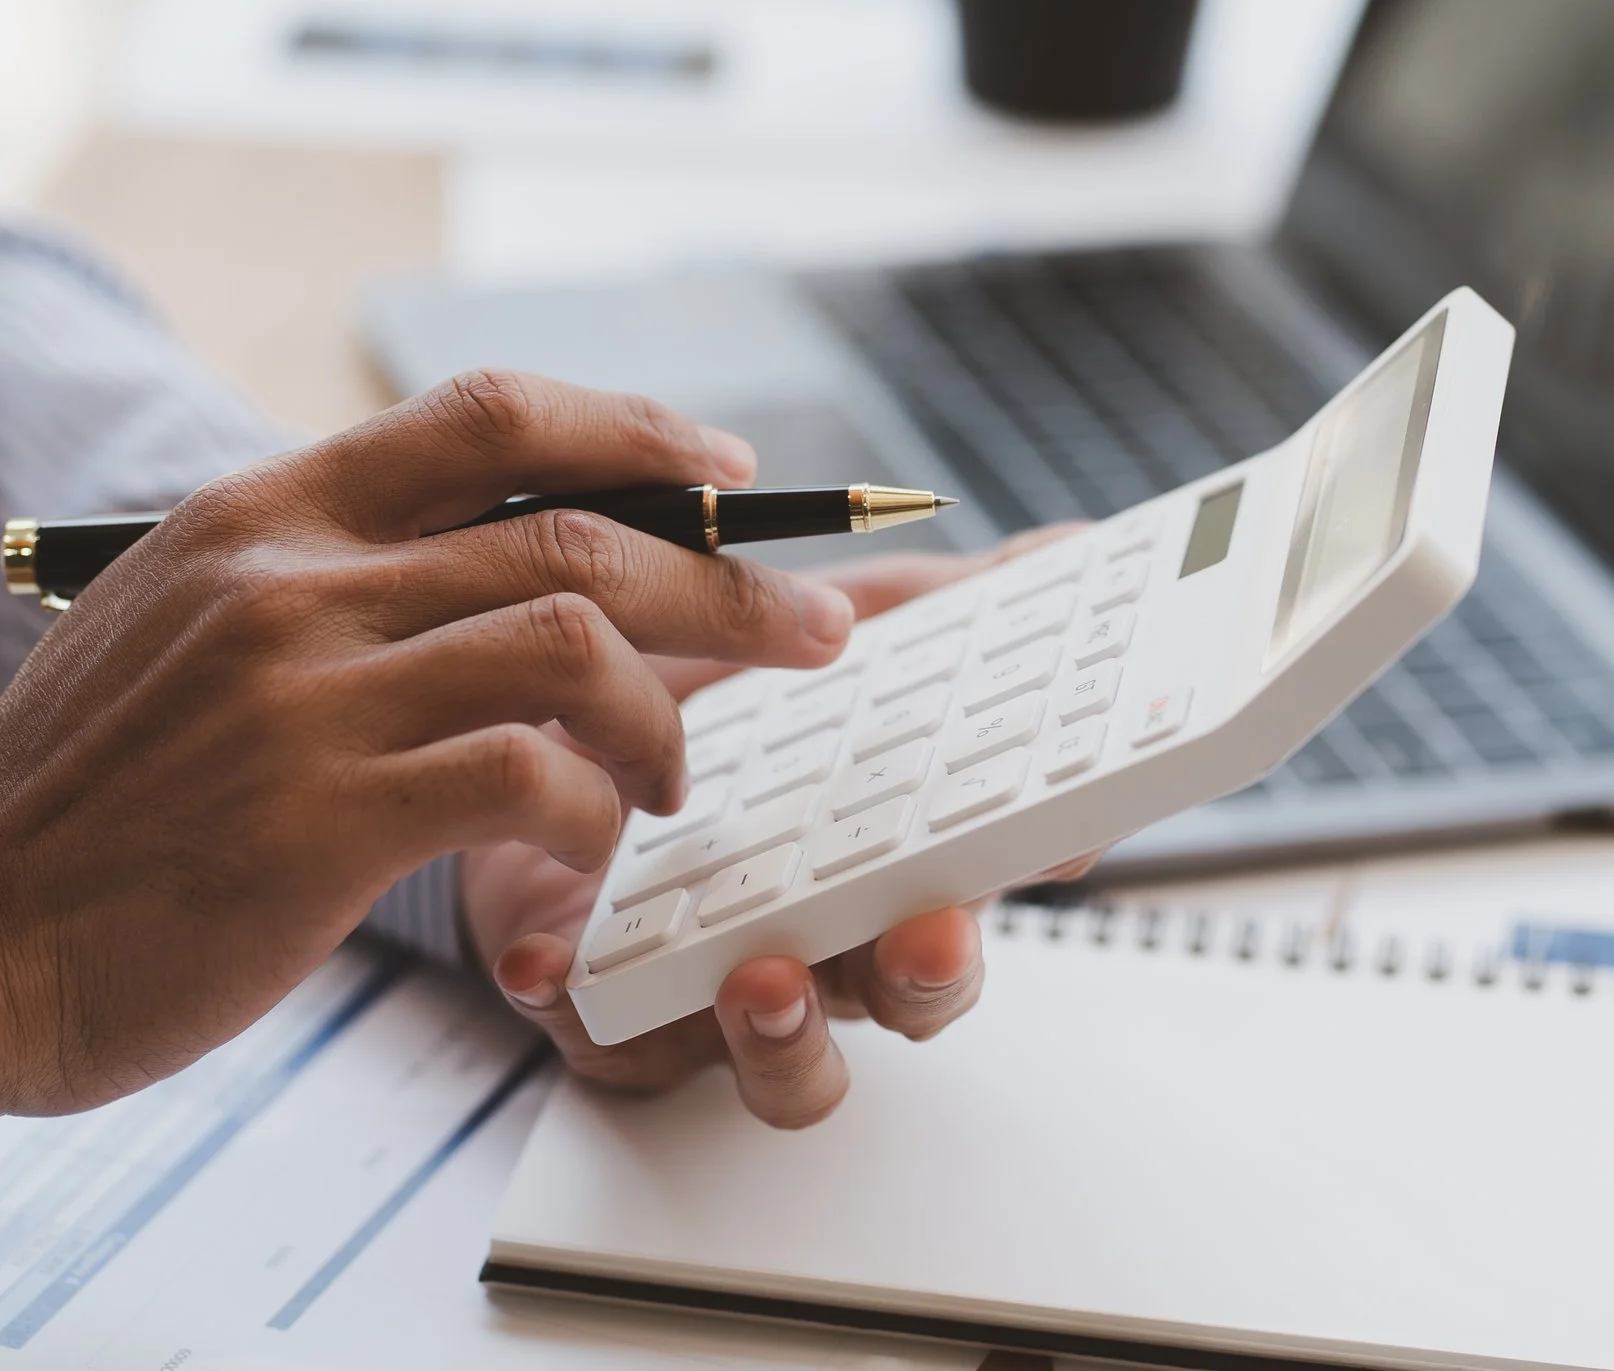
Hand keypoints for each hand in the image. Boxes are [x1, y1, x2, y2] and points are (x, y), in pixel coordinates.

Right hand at [0, 371, 860, 1117]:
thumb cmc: (91, 805)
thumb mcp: (184, 630)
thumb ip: (320, 579)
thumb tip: (481, 564)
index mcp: (265, 512)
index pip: (488, 414)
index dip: (635, 427)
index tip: (730, 474)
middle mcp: (294, 577)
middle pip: (580, 533)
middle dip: (733, 585)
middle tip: (820, 635)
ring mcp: (308, 692)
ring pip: (577, 643)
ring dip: (667, 718)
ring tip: (672, 783)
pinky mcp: (321, 816)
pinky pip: (531, 778)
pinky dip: (594, 812)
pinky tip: (592, 848)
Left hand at [463, 530, 1095, 1129]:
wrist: (538, 731)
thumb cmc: (710, 698)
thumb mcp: (831, 632)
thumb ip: (948, 603)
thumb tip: (1074, 548)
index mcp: (888, 855)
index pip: (987, 875)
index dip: (1035, 871)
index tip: (1064, 837)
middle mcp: (825, 937)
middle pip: (911, 996)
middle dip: (930, 975)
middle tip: (930, 931)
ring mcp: (724, 989)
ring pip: (788, 1065)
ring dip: (788, 1034)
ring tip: (763, 978)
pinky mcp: (607, 1013)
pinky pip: (604, 1040)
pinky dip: (578, 1006)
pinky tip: (551, 962)